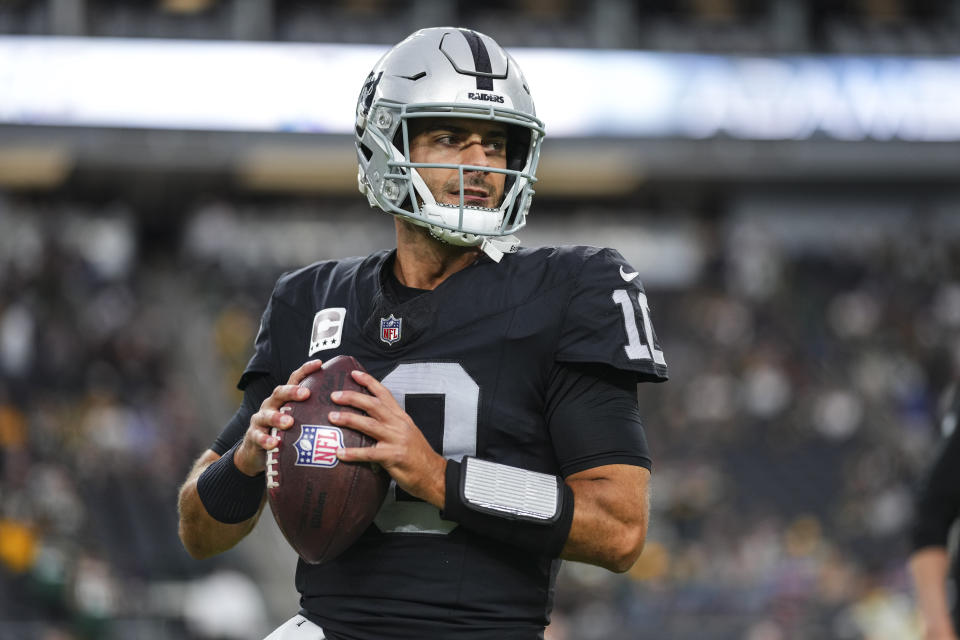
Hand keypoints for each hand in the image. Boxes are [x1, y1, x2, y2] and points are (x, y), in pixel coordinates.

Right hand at [234, 359, 324, 475]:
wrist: (257, 451)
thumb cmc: (285, 432)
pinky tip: (274, 443)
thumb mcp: (298, 419)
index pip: (295, 380)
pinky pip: (258, 437)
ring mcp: (261, 419)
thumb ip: (315, 412)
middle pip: (280, 392)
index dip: (305, 370)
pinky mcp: (254, 436)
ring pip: (267, 415)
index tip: (320, 364)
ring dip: (278, 417)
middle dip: (292, 391)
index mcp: (285, 398)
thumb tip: (346, 408)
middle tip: (306, 394)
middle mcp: (271, 404)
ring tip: (289, 422)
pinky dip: (266, 440)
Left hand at [330, 369, 446, 507]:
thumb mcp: (407, 432)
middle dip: (353, 398)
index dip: (369, 382)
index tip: (354, 374)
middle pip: (374, 405)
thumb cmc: (418, 455)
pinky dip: (353, 453)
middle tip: (335, 395)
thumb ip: (390, 424)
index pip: (384, 394)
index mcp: (401, 417)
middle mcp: (399, 425)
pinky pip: (369, 453)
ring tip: (332, 417)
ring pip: (370, 425)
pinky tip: (340, 453)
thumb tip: (369, 419)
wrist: (434, 474)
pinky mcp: (393, 457)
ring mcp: (396, 440)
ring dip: (349, 419)